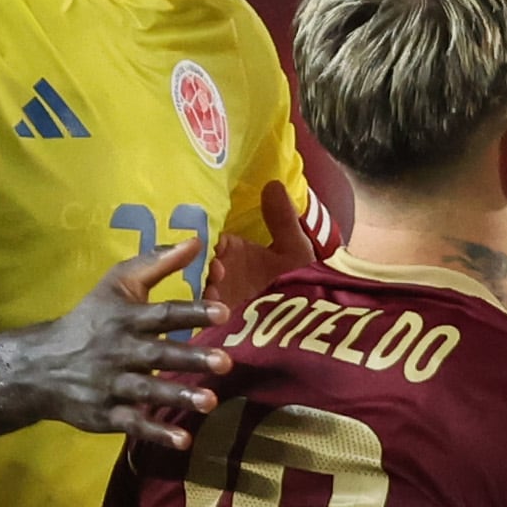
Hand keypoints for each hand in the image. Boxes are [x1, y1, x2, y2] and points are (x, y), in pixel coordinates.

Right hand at [14, 238, 221, 451]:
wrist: (41, 365)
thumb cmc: (89, 321)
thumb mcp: (116, 286)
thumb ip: (156, 263)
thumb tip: (196, 241)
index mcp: (125, 318)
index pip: (162, 314)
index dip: (191, 312)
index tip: (222, 312)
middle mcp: (120, 351)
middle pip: (159, 353)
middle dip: (191, 357)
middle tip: (225, 362)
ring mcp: (113, 384)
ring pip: (148, 389)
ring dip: (179, 395)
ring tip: (210, 401)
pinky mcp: (107, 414)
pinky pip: (134, 424)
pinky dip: (156, 433)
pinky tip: (183, 441)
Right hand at [203, 175, 315, 317]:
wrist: (313, 322)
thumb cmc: (302, 281)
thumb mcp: (295, 249)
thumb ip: (283, 219)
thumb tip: (274, 183)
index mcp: (230, 250)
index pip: (204, 239)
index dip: (205, 239)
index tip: (213, 243)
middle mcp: (217, 273)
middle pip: (193, 264)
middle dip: (199, 265)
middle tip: (216, 269)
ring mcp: (212, 299)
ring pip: (193, 290)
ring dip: (201, 289)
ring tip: (217, 289)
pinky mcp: (213, 324)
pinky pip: (198, 317)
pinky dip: (203, 313)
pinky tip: (214, 310)